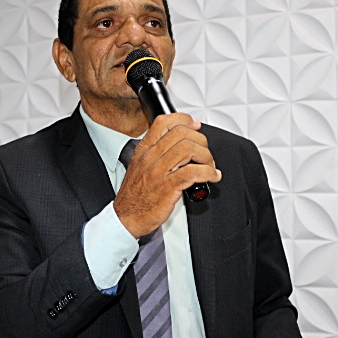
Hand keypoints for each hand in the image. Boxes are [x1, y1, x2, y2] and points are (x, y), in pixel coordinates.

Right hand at [114, 113, 221, 237]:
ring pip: (189, 149)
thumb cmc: (134, 196)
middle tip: (205, 152)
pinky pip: (193, 172)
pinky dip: (208, 172)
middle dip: (200, 141)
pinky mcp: (168, 187)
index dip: (184, 120)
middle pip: (181, 133)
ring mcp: (159, 171)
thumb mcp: (138, 167)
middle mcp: (151, 157)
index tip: (195, 125)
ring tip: (209, 165)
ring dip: (206, 156)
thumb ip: (155, 154)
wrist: (126, 217)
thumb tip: (177, 147)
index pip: (163, 123)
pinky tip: (211, 176)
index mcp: (143, 150)